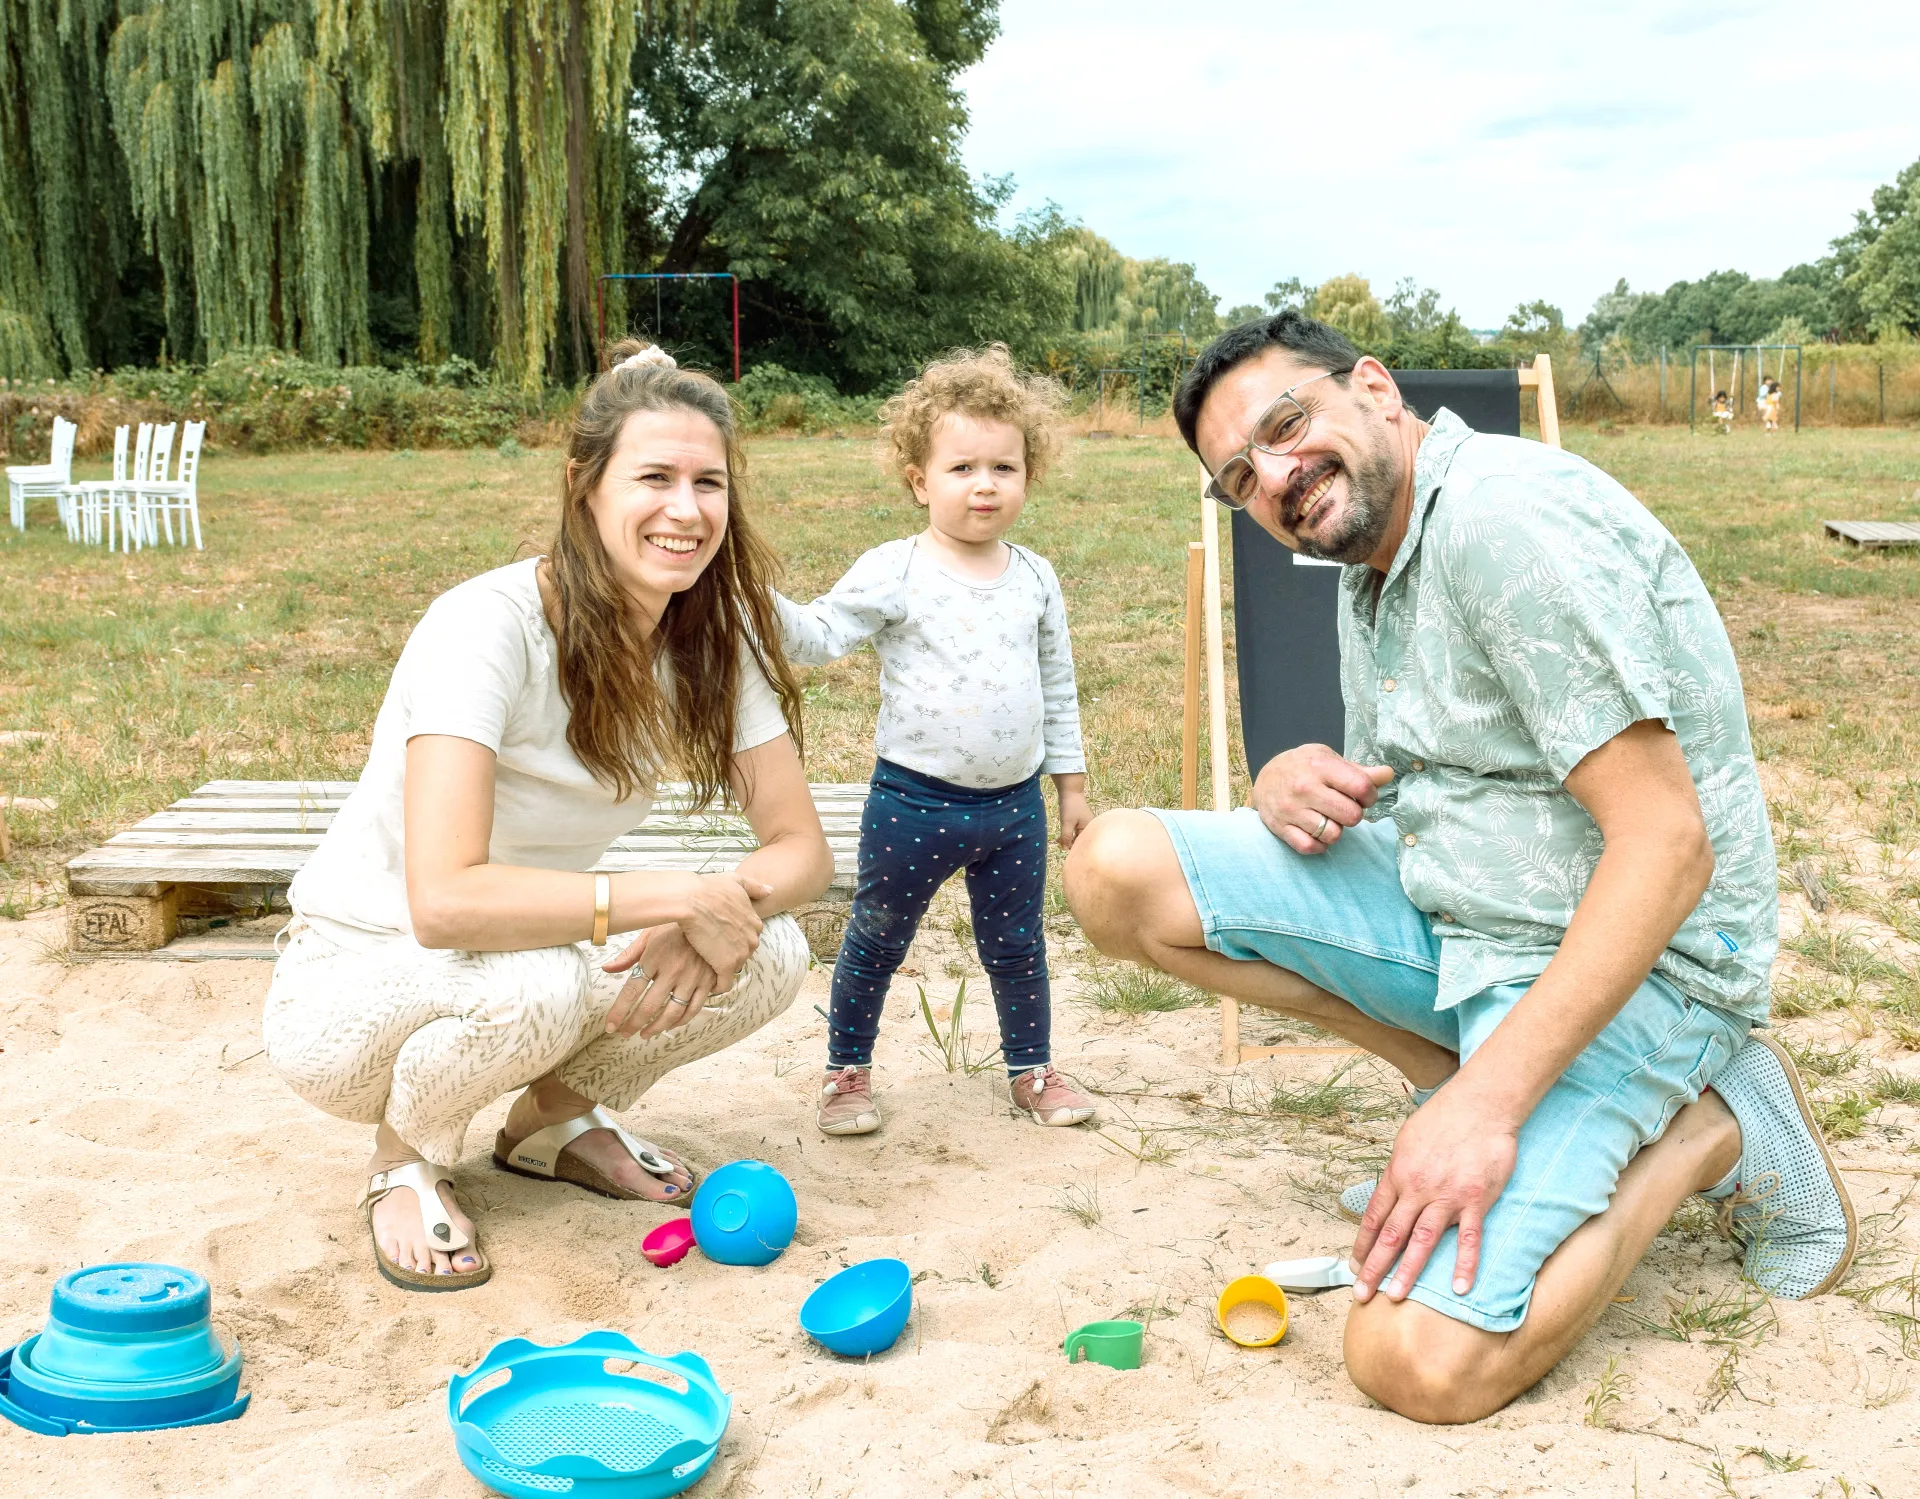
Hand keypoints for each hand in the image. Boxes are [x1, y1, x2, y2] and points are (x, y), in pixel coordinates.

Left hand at [601, 924, 720, 1037]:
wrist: (711, 915)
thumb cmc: (676, 925)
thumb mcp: (650, 934)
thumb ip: (629, 954)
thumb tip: (607, 969)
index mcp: (654, 957)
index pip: (632, 991)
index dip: (619, 1012)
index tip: (610, 1025)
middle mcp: (673, 969)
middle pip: (649, 1006)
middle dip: (633, 1024)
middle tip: (624, 1033)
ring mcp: (693, 977)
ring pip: (672, 1013)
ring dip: (656, 1028)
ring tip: (644, 1034)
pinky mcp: (709, 981)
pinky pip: (694, 1009)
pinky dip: (681, 1021)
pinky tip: (670, 1025)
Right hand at [679, 872, 770, 982]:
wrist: (692, 900)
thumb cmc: (709, 888)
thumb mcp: (736, 881)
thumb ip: (755, 887)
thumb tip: (770, 890)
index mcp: (755, 923)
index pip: (748, 937)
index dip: (733, 938)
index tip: (721, 937)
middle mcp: (752, 940)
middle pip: (742, 953)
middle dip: (729, 953)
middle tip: (711, 950)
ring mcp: (740, 954)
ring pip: (733, 967)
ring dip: (722, 968)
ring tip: (707, 965)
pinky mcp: (726, 965)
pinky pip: (724, 984)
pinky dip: (717, 985)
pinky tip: (708, 983)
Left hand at [1056, 789, 1091, 849]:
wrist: (1070, 791)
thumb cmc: (1070, 806)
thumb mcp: (1067, 823)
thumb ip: (1066, 837)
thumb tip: (1065, 850)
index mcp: (1090, 828)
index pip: (1083, 844)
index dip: (1074, 848)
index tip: (1063, 850)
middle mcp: (1089, 828)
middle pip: (1080, 841)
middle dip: (1069, 844)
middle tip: (1059, 844)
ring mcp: (1085, 825)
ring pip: (1076, 837)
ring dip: (1067, 839)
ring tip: (1058, 840)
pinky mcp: (1079, 823)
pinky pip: (1074, 832)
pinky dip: (1068, 835)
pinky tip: (1060, 837)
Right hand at [1251, 745, 1393, 854]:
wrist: (1264, 777)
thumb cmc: (1303, 766)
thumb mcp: (1328, 758)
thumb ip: (1358, 770)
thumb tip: (1388, 774)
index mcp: (1320, 766)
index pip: (1361, 787)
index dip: (1370, 795)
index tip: (1363, 796)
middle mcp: (1305, 788)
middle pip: (1352, 816)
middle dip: (1354, 815)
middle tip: (1344, 808)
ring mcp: (1291, 810)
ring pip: (1334, 835)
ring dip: (1337, 830)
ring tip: (1329, 818)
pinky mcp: (1281, 828)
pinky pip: (1311, 847)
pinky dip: (1320, 845)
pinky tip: (1318, 832)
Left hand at [1349, 1087, 1517, 1302]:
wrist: (1479, 1105)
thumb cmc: (1442, 1119)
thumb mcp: (1407, 1141)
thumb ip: (1399, 1171)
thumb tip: (1390, 1193)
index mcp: (1397, 1174)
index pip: (1374, 1218)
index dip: (1363, 1246)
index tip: (1354, 1267)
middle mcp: (1417, 1189)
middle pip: (1391, 1235)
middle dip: (1374, 1267)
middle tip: (1362, 1294)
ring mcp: (1446, 1197)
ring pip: (1422, 1241)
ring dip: (1407, 1271)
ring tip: (1394, 1296)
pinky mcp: (1475, 1201)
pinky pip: (1469, 1239)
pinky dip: (1464, 1265)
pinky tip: (1459, 1288)